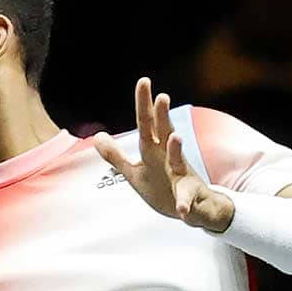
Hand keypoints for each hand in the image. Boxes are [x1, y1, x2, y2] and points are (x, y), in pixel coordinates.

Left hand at [93, 77, 233, 232]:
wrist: (193, 209)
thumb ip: (115, 156)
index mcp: (155, 150)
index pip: (148, 124)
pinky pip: (186, 199)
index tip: (144, 81)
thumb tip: (97, 137)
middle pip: (165, 133)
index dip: (144, 104)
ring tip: (175, 137)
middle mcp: (170, 158)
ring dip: (177, 150)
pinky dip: (184, 203)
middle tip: (162, 96)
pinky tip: (181, 208)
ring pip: (179, 161)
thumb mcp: (135, 171)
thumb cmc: (163, 186)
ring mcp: (181, 176)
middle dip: (163, 116)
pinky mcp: (189, 195)